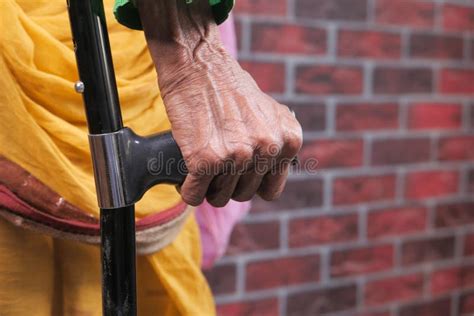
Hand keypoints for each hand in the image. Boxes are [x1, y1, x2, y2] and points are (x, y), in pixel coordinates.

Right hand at [138, 0, 302, 206]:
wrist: (198, 65)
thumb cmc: (229, 87)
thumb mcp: (270, 112)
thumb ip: (277, 142)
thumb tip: (276, 171)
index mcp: (288, 140)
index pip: (271, 191)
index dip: (252, 184)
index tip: (238, 175)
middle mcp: (267, 149)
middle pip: (243, 195)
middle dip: (227, 184)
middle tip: (215, 165)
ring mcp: (238, 156)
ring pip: (219, 198)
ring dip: (207, 187)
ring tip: (201, 166)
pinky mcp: (206, 159)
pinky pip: (194, 195)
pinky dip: (188, 189)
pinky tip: (187, 176)